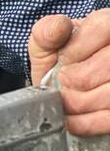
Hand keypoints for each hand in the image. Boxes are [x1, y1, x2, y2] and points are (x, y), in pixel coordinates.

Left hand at [29, 9, 109, 135]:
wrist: (71, 90)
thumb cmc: (64, 64)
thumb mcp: (49, 45)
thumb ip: (46, 32)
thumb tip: (59, 27)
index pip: (101, 27)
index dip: (76, 48)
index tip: (63, 61)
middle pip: (108, 64)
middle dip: (74, 80)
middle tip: (64, 84)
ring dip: (79, 103)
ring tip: (67, 100)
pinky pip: (109, 119)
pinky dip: (85, 123)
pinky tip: (72, 119)